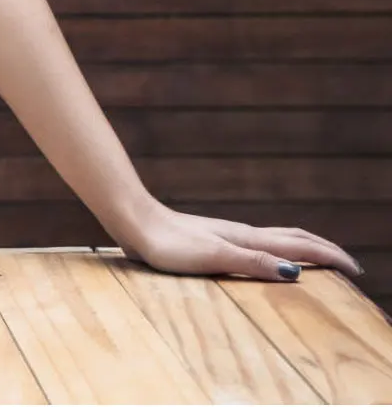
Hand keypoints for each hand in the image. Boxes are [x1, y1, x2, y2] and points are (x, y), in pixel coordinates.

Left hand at [116, 202, 363, 281]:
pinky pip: (258, 244)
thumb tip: (297, 272)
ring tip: (319, 260)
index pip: (299, 246)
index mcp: (248, 239)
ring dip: (303, 248)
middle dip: (323, 250)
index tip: (358, 270)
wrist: (133, 220)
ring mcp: (227, 234)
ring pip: (276, 238)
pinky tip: (267, 257)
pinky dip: (278, 249)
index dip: (329, 257)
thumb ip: (253, 263)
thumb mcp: (213, 257)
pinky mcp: (212, 239)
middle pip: (293, 238)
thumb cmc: (168, 243)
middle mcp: (242, 234)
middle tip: (350, 266)